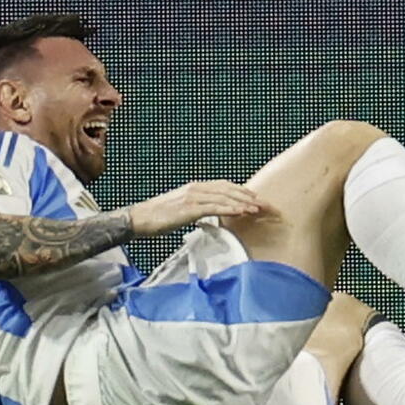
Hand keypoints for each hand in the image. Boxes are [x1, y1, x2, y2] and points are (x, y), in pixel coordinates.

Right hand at [127, 179, 266, 236]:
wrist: (139, 218)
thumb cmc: (159, 216)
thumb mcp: (182, 208)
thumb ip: (198, 207)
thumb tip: (210, 213)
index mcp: (196, 187)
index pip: (225, 186)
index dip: (242, 191)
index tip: (256, 197)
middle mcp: (197, 188)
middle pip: (229, 189)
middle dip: (248, 196)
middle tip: (264, 204)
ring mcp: (193, 197)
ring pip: (224, 197)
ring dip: (243, 202)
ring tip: (258, 208)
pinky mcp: (189, 208)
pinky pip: (214, 208)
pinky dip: (230, 209)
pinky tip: (241, 212)